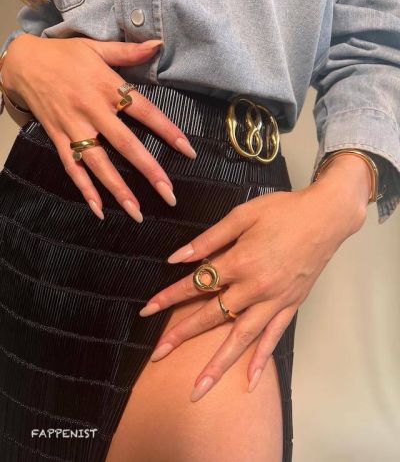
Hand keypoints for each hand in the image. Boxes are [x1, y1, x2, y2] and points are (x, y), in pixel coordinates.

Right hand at [2, 34, 196, 220]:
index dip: (169, 131)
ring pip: (98, 163)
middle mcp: (92, 110)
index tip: (189, 152)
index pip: (146, 112)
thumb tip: (158, 44)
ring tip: (137, 213)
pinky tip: (99, 209)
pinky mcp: (58, 138)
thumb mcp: (96, 48)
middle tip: (169, 194)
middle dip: (149, 170)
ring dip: (118, 190)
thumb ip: (128, 52)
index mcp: (107, 87)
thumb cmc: (64, 55)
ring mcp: (74, 127)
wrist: (22, 62)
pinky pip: (72, 167)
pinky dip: (84, 189)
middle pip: (126, 144)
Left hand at [139, 157, 368, 401]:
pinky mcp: (290, 305)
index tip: (148, 311)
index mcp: (240, 261)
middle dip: (181, 334)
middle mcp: (255, 287)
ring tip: (199, 387)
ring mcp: (274, 300)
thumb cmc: (283, 211)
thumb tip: (178, 257)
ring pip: (241, 337)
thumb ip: (209, 239)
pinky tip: (250, 380)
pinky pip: (274, 337)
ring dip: (218, 363)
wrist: (326, 216)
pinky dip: (262, 359)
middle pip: (211, 315)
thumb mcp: (242, 215)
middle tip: (158, 355)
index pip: (196, 284)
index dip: (169, 297)